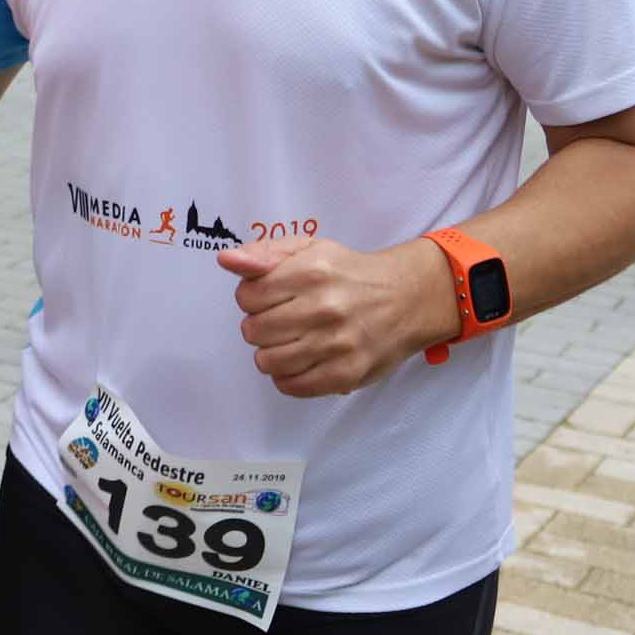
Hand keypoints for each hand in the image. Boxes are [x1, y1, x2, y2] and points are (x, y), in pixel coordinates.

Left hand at [218, 235, 453, 397]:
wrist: (407, 299)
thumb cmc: (350, 274)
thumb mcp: (309, 249)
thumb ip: (264, 253)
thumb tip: (227, 259)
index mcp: (311, 273)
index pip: (246, 296)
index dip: (252, 298)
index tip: (270, 298)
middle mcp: (324, 308)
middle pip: (253, 331)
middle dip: (261, 326)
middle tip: (283, 320)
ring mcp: (337, 344)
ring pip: (267, 361)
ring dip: (271, 353)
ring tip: (291, 341)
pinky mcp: (346, 373)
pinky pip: (292, 386)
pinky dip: (288, 377)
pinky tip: (301, 360)